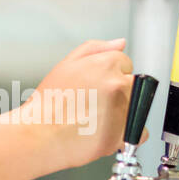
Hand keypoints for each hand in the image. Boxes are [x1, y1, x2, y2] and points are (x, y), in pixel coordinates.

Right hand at [27, 38, 145, 169]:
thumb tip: (119, 43)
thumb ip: (96, 49)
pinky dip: (125, 133)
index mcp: (106, 64)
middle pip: (133, 84)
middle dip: (118, 92)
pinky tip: (104, 131)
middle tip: (94, 104)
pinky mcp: (124, 134)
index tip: (96, 86)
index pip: (125, 63)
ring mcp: (123, 110)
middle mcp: (118, 85)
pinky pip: (138, 131)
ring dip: (122, 112)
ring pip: (136, 107)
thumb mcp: (66, 64)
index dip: (109, 75)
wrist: (40, 136)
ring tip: (95, 119)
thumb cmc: (48, 104)